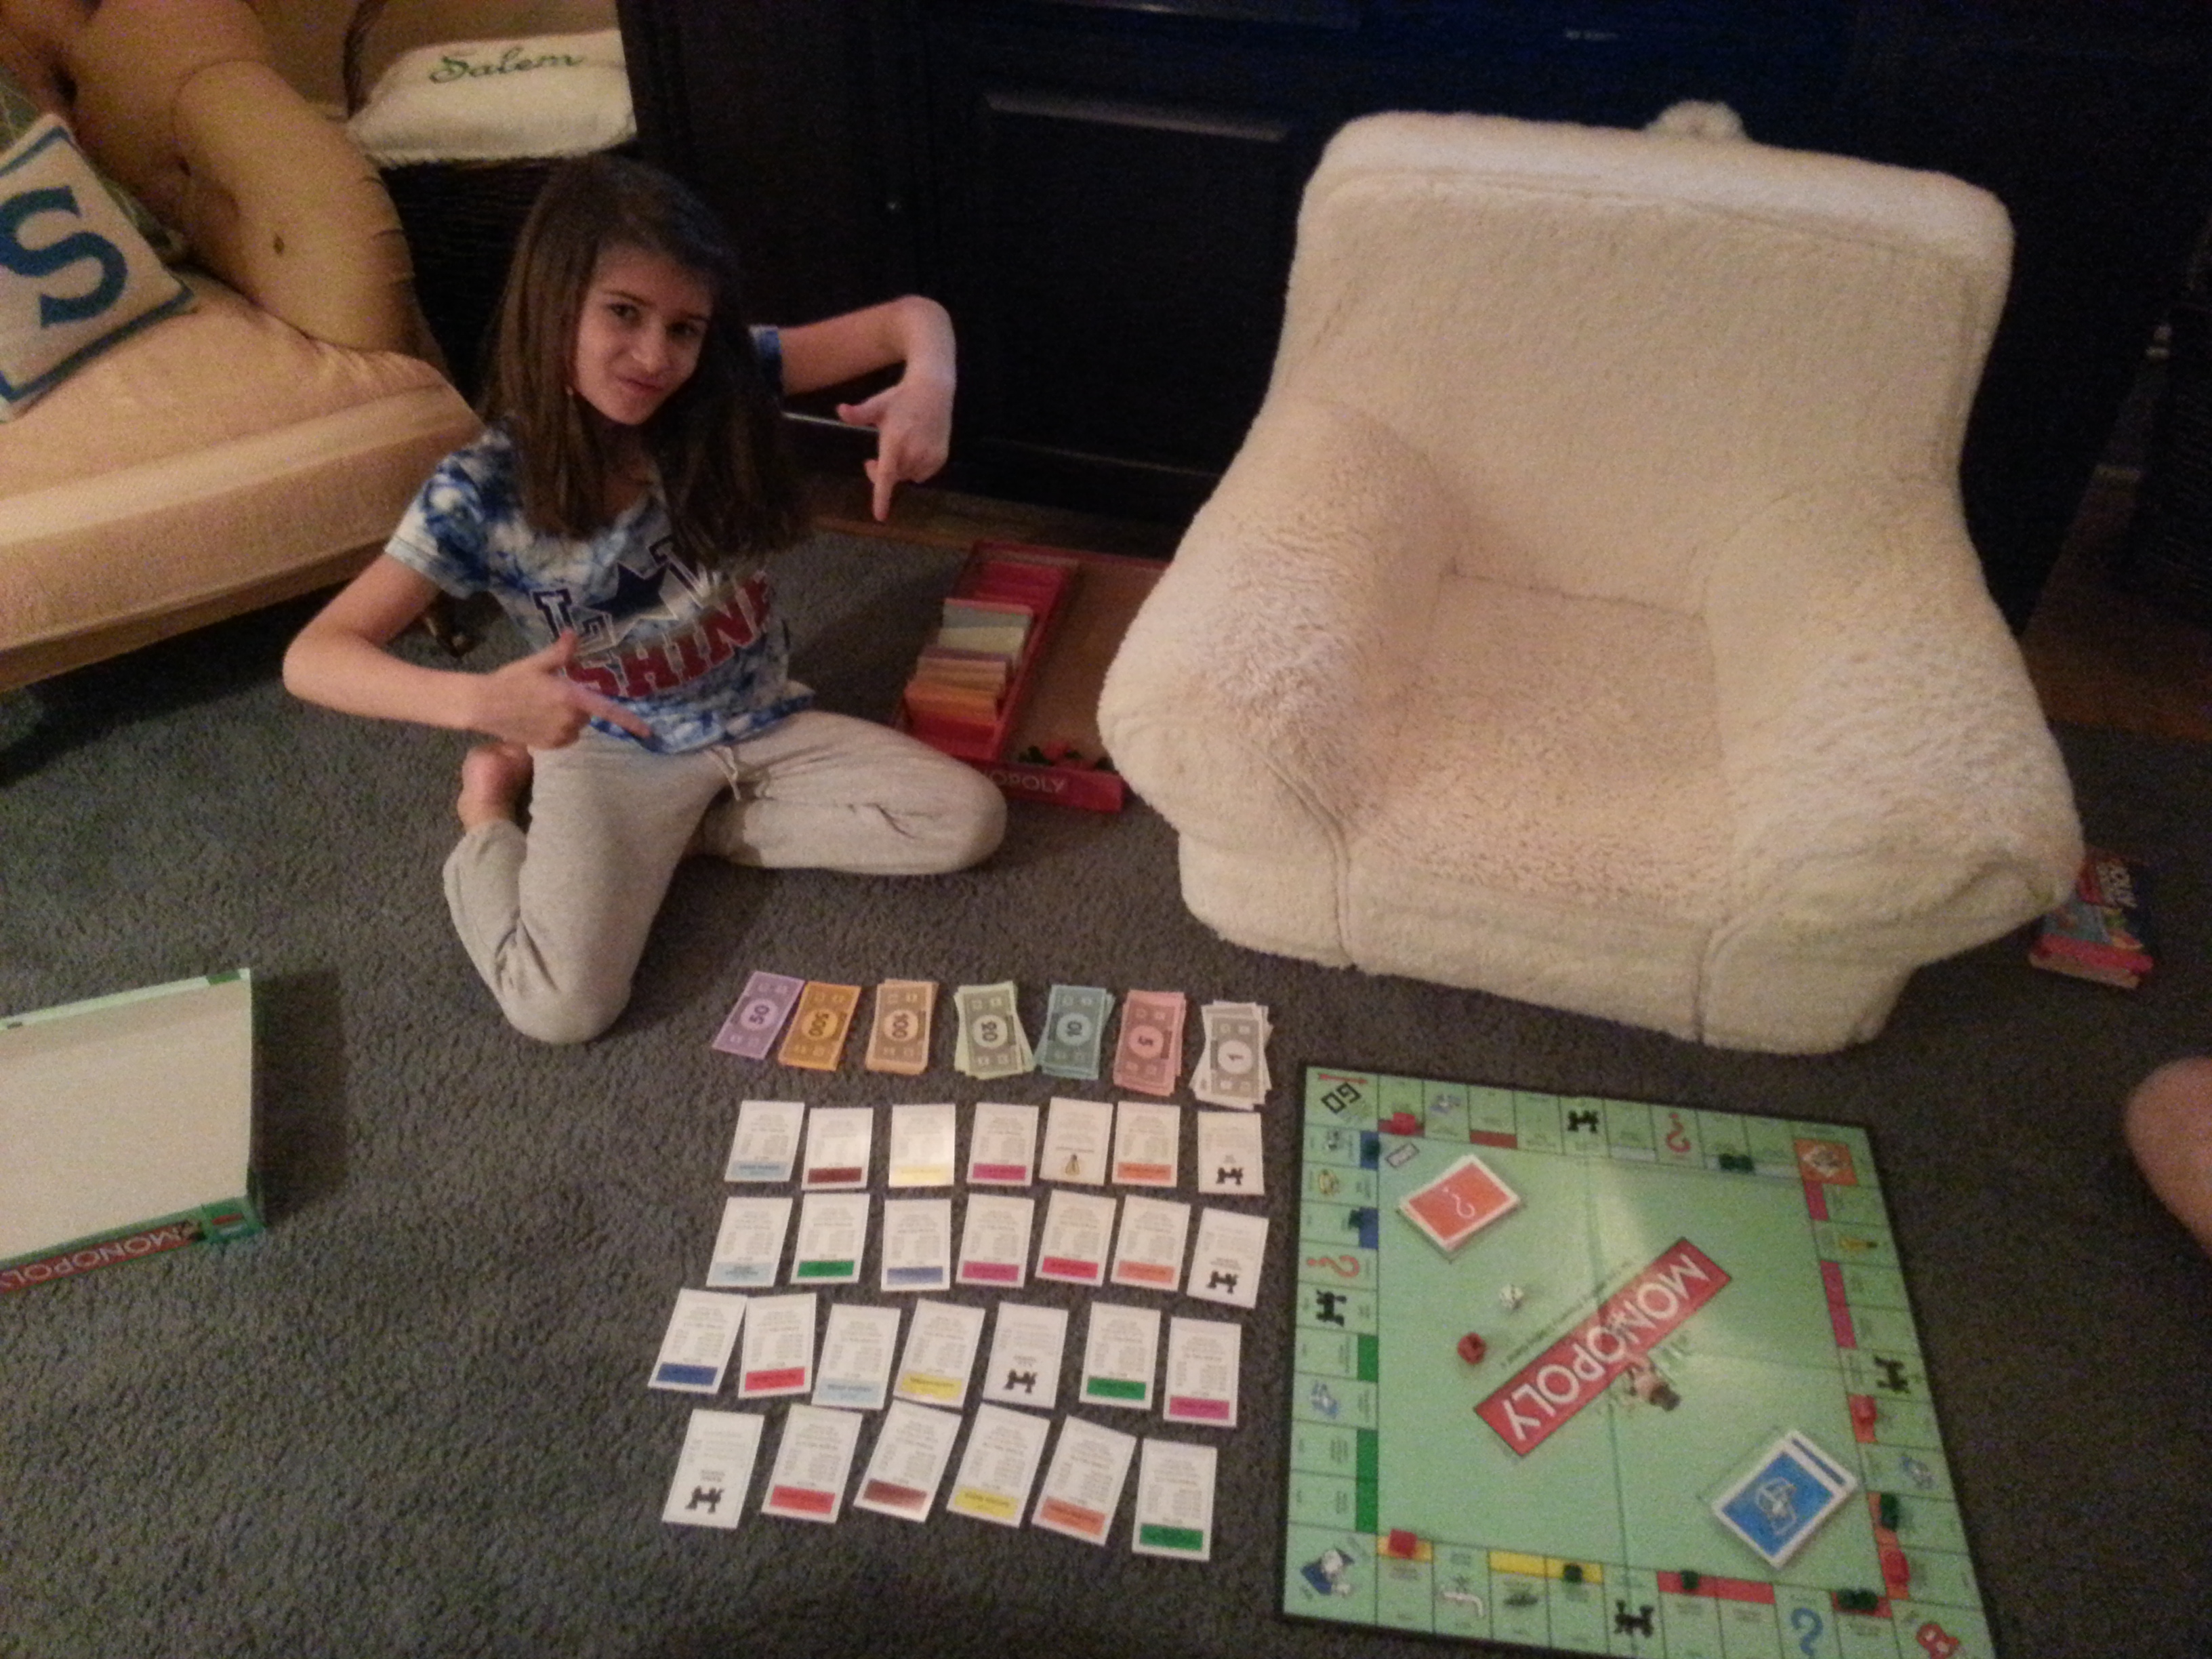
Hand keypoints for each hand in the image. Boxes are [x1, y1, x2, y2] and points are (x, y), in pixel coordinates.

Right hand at [472, 631, 653, 747]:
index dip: (629, 721)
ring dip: (568, 717)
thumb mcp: (536, 663)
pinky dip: (559, 729)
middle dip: (577, 703)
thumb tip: (575, 634)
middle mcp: (569, 719)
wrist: (482, 705)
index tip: (648, 730)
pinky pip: (565, 737)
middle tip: (553, 693)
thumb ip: (561, 652)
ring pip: (576, 726)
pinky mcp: (549, 746)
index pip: (607, 710)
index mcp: (570, 697)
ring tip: (541, 706)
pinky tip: (538, 719)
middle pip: (587, 712)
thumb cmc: (509, 681)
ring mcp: (559, 735)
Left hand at [838, 372, 952, 521]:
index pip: (886, 476)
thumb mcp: (877, 405)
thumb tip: (840, 411)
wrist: (933, 388)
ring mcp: (929, 455)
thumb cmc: (901, 397)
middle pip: (894, 477)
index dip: (882, 497)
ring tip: (897, 449)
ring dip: (899, 469)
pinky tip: (914, 448)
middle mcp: (913, 451)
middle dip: (882, 473)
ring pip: (908, 476)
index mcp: (895, 441)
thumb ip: (858, 414)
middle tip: (870, 462)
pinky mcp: (940, 457)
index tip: (880, 516)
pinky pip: (923, 474)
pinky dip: (916, 468)